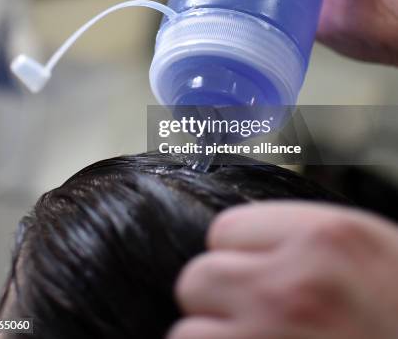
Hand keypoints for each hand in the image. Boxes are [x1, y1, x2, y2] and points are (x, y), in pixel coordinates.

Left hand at [168, 202, 397, 337]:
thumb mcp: (371, 255)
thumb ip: (305, 240)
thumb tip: (243, 245)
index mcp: (323, 240)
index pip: (225, 231)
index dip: (238, 256)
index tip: (254, 274)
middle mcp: (291, 288)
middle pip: (199, 279)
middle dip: (219, 300)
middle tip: (254, 319)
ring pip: (188, 336)